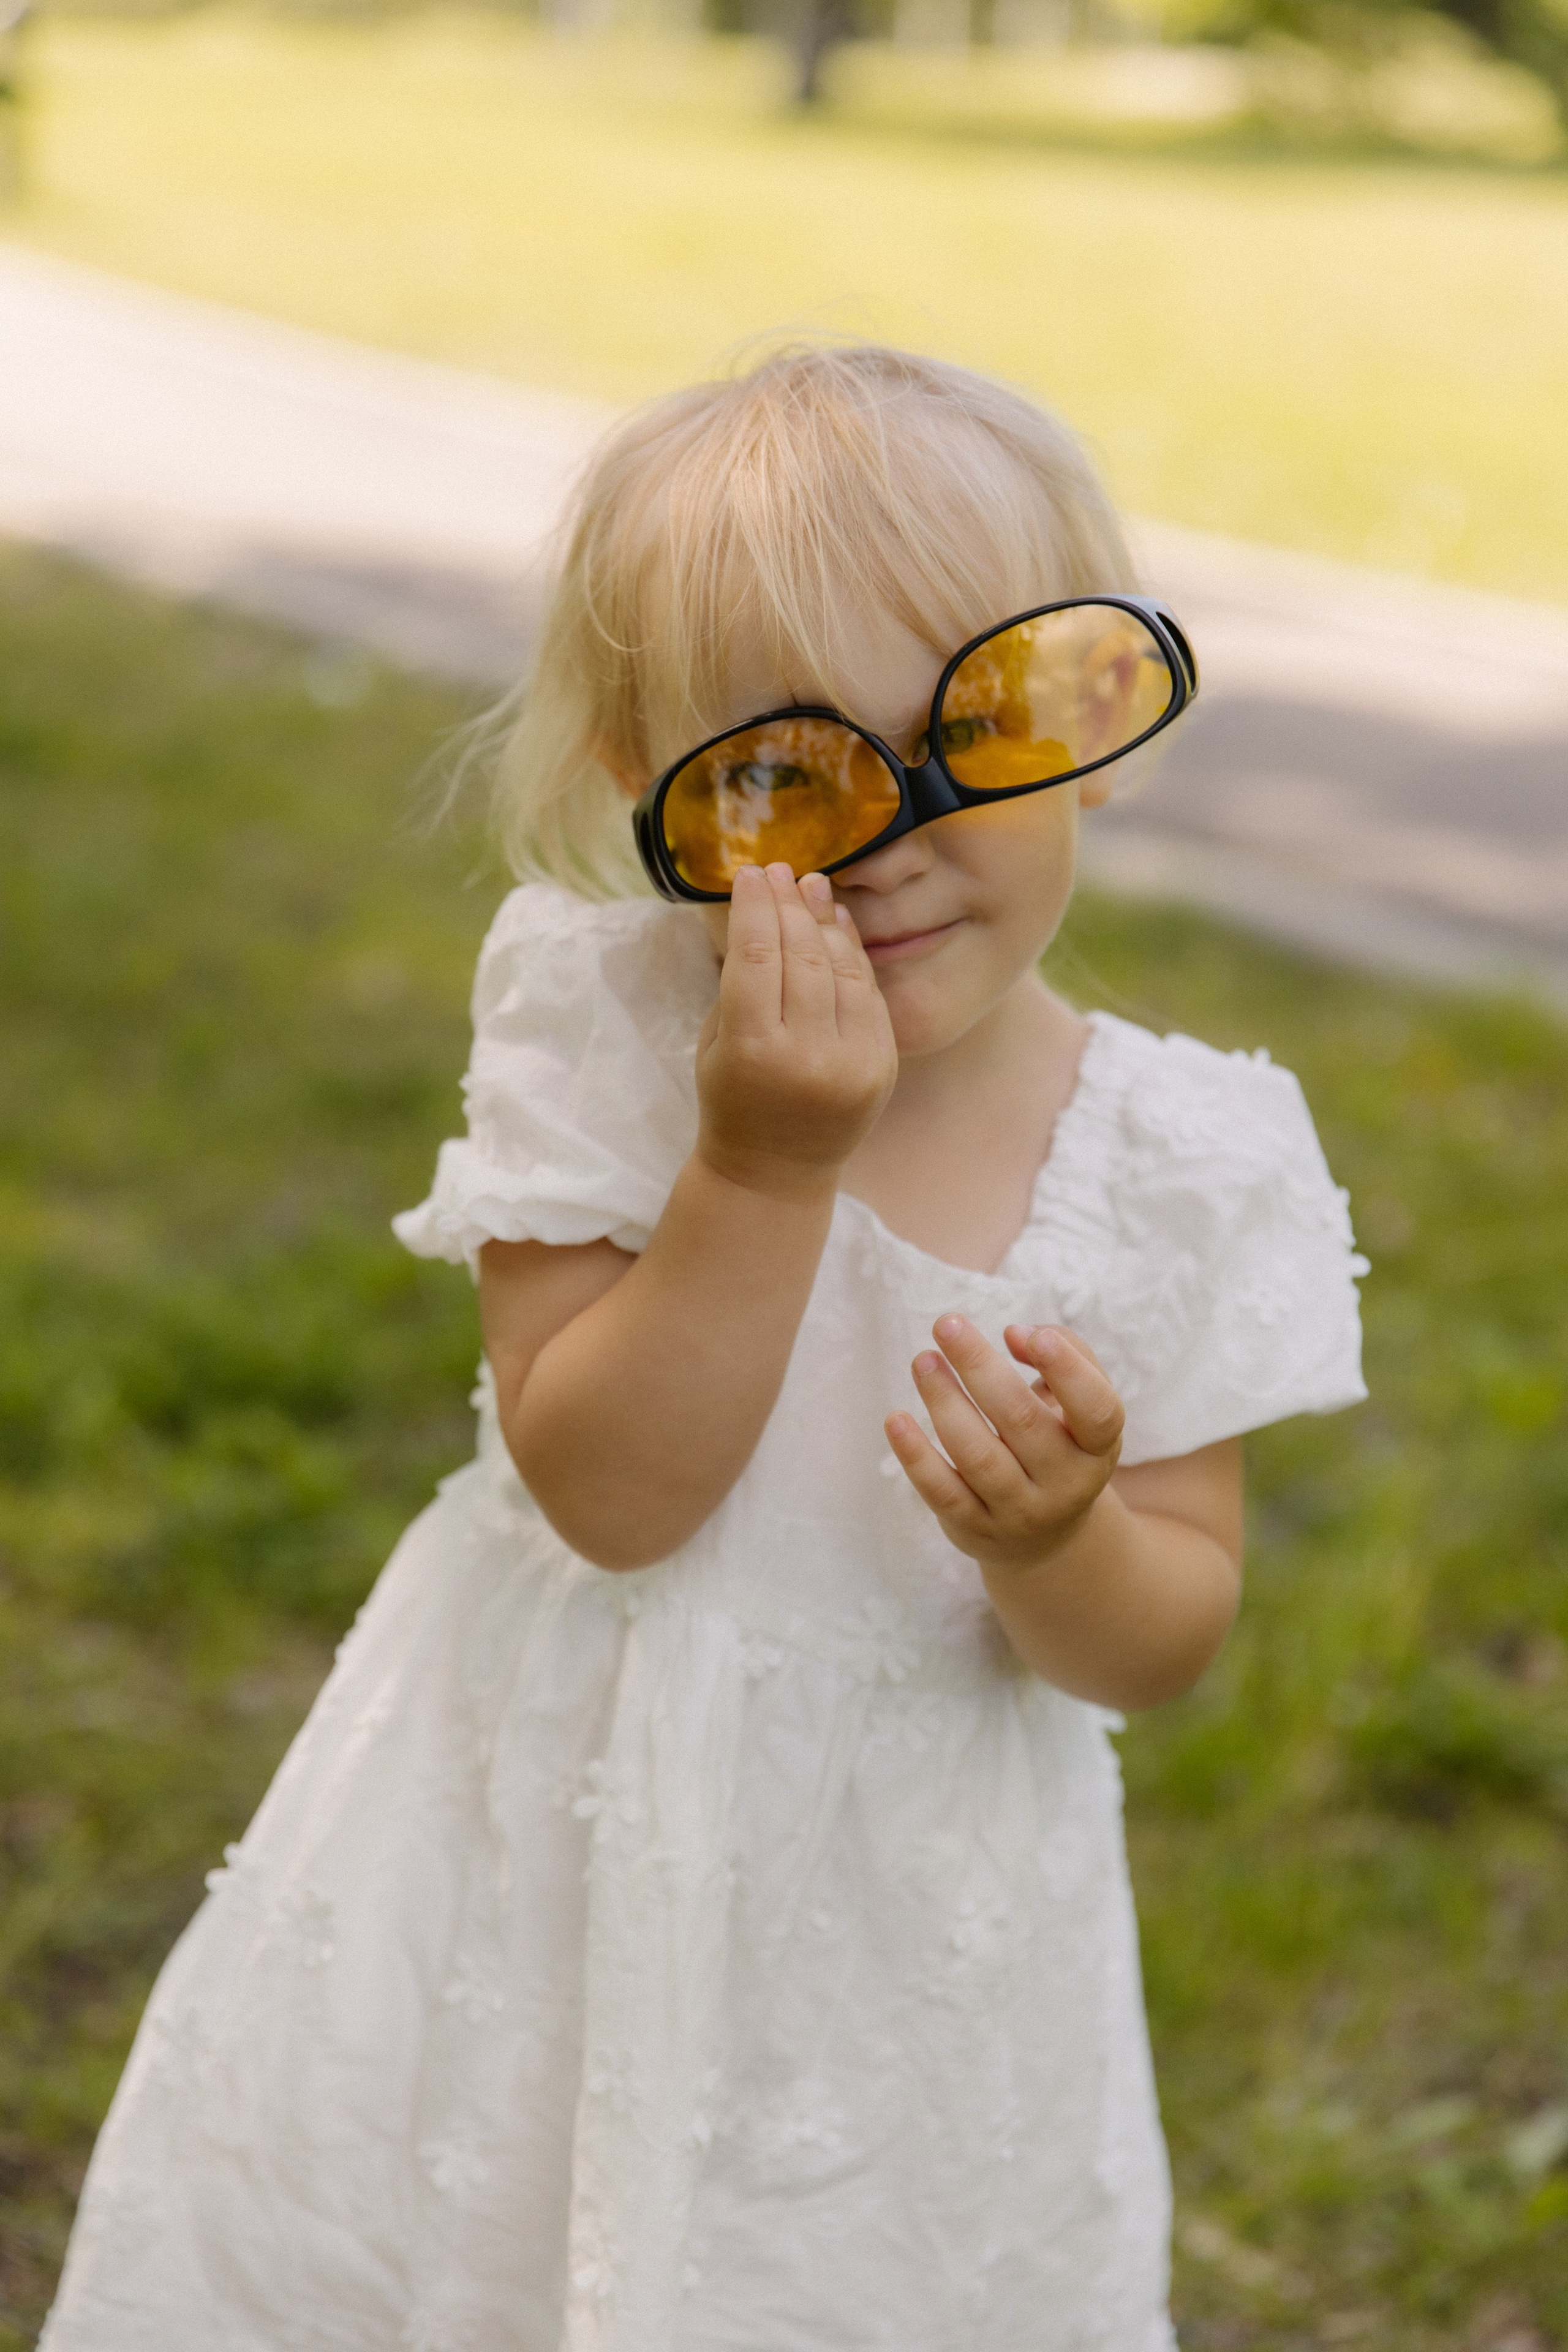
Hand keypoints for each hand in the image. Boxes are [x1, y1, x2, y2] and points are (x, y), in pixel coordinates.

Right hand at [696, 863, 896, 1199]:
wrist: (776, 1173)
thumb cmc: (733, 1100)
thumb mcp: (716, 1043)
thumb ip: (740, 983)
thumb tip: (767, 910)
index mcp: (753, 1051)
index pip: (757, 956)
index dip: (754, 907)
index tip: (750, 873)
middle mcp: (808, 1057)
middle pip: (803, 956)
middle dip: (789, 906)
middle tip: (781, 870)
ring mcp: (853, 1063)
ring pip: (843, 970)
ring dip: (826, 922)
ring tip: (812, 886)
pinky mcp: (882, 1067)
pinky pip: (869, 994)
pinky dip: (855, 955)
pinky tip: (838, 926)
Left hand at [886, 1317, 1124, 1576]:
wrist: (1043, 1534)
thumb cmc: (1058, 1440)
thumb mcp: (1077, 1401)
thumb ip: (1063, 1350)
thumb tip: (1013, 1334)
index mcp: (1098, 1447)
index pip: (1096, 1410)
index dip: (1066, 1370)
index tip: (1021, 1332)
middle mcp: (1067, 1484)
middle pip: (1022, 1421)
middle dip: (978, 1367)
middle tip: (946, 1325)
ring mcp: (1020, 1512)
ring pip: (979, 1456)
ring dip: (944, 1401)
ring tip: (923, 1361)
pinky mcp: (976, 1529)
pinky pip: (942, 1492)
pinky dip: (916, 1456)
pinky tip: (896, 1419)